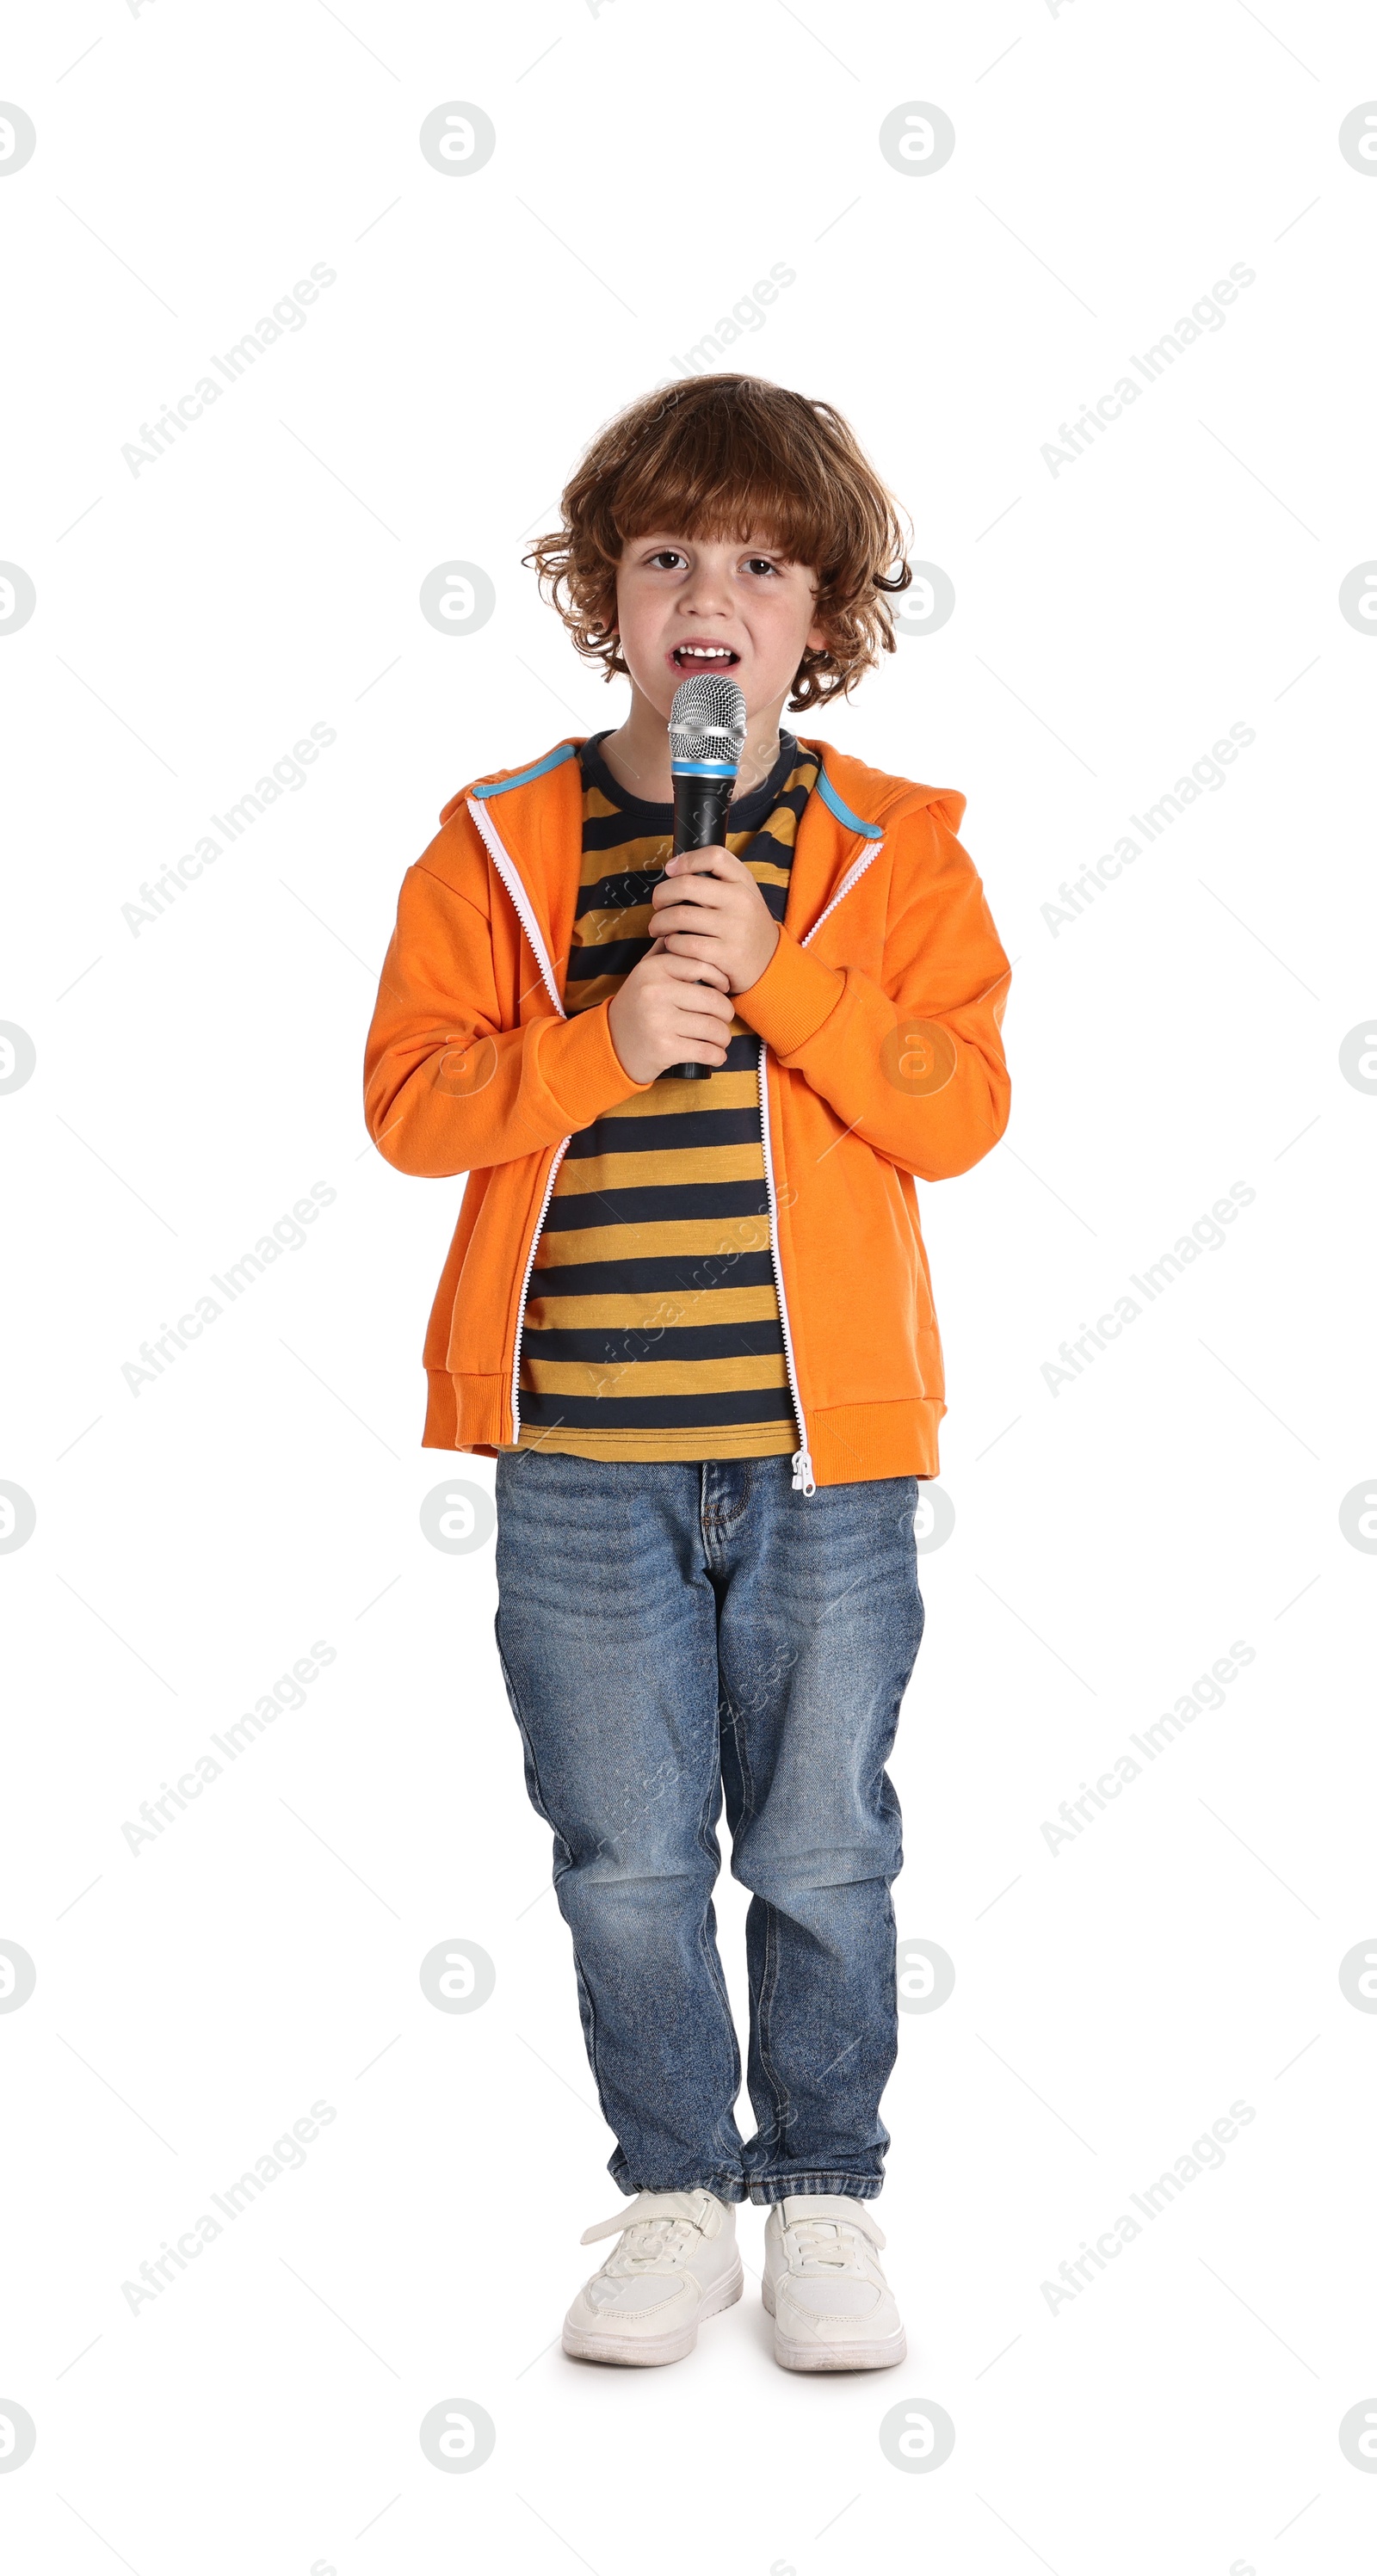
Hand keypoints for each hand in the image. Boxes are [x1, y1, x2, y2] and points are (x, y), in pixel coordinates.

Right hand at [607, 940, 735, 1083]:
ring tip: (719, 1039)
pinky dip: (717, 1056)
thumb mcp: (644, 974)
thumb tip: (689, 925)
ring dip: (723, 1038)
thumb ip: (665, 952)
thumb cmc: (637, 1007)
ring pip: (714, 1028)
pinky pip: (707, 1051)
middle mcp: (655, 992)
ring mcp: (659, 1021)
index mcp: (653, 969)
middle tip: (723, 1020)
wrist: (611, 1045)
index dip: (721, 979)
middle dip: (726, 1014)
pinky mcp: (664, 1048)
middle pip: (714, 1000)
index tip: (723, 990)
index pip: (703, 965)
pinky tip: (715, 1055)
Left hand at [648, 847, 780, 994]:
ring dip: (659, 922)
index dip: (687, 859)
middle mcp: (741, 902)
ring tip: (658, 927)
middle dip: (661, 894)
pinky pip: (684, 944)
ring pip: (679, 916)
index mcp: (744, 883)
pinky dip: (671, 943)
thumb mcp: (743, 897)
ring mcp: (734, 929)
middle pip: (686, 885)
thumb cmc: (746, 927)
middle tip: (657, 904)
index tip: (671, 870)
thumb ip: (718, 882)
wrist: (770, 964)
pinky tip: (672, 945)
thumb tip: (675, 869)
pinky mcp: (726, 955)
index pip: (714, 856)